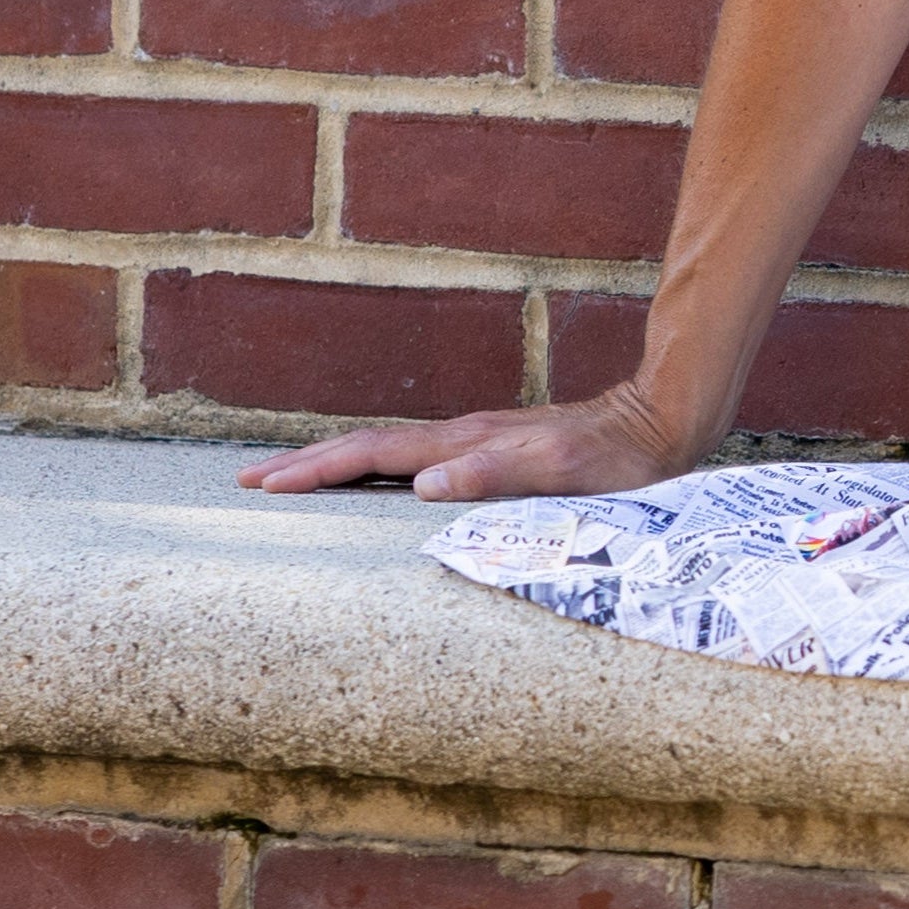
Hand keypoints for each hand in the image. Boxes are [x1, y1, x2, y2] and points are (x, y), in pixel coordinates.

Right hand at [238, 377, 700, 503]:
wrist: (659, 423)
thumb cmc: (615, 459)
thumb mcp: (560, 471)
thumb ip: (495, 473)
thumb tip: (421, 484)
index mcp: (465, 443)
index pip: (374, 454)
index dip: (318, 468)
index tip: (265, 482)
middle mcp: (462, 437)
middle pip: (368, 446)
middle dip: (307, 463)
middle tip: (249, 481)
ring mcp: (474, 441)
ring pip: (388, 450)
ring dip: (335, 463)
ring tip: (290, 479)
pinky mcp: (491, 450)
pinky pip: (416, 458)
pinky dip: (376, 467)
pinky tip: (374, 482)